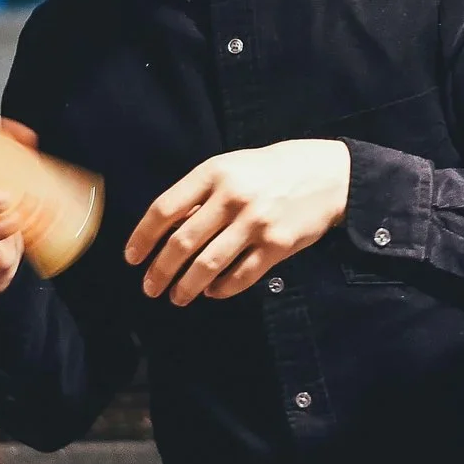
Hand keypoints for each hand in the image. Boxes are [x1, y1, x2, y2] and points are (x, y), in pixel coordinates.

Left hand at [125, 139, 350, 303]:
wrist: (331, 175)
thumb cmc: (275, 169)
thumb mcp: (234, 166)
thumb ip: (203, 193)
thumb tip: (170, 230)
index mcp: (215, 173)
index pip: (165, 209)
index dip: (143, 237)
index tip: (132, 258)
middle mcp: (232, 197)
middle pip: (182, 243)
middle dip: (160, 271)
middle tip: (150, 288)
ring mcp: (255, 223)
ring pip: (208, 265)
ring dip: (186, 287)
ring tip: (176, 298)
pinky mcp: (277, 246)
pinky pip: (240, 276)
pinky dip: (221, 289)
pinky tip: (212, 292)